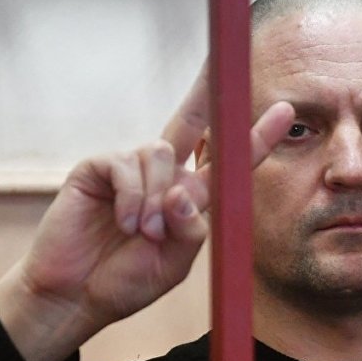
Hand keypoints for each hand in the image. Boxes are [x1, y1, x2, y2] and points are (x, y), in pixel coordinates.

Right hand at [0, 67, 294, 360]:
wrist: (75, 296)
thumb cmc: (125, 281)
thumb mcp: (174, 263)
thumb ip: (191, 229)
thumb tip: (182, 190)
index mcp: (188, 197)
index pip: (225, 163)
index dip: (255, 138)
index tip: (286, 112)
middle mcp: (163, 176)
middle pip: (189, 123)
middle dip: (205, 93)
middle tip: (220, 64)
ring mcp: (130, 169)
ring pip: (160, 153)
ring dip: (155, 196)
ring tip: (141, 232)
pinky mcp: (98, 168)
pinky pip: (125, 164)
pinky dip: (130, 196)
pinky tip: (122, 222)